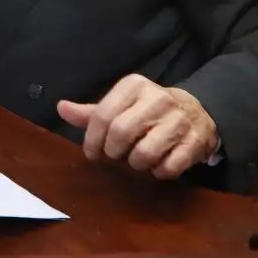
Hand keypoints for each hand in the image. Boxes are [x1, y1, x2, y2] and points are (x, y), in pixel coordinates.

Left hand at [56, 75, 217, 179]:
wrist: (195, 110)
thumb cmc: (147, 111)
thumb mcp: (120, 105)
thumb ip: (91, 112)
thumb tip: (61, 108)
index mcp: (135, 85)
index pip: (103, 115)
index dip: (92, 140)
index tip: (93, 152)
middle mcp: (158, 98)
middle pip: (121, 133)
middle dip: (113, 151)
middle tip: (115, 155)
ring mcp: (179, 119)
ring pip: (144, 153)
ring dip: (136, 163)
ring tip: (138, 158)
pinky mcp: (196, 141)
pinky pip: (168, 167)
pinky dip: (159, 172)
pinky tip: (158, 164)